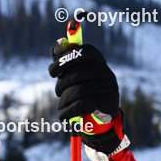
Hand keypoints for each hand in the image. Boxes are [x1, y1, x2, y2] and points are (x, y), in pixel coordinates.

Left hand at [48, 40, 123, 155]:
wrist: (98, 118)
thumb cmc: (82, 92)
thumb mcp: (71, 75)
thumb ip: (63, 59)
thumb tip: (59, 42)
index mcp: (98, 61)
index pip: (84, 51)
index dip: (65, 59)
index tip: (52, 72)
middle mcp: (106, 72)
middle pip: (77, 73)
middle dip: (61, 85)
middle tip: (58, 92)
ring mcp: (108, 88)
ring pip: (78, 91)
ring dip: (63, 101)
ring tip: (62, 106)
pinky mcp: (107, 103)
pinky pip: (82, 105)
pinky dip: (67, 112)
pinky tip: (64, 116)